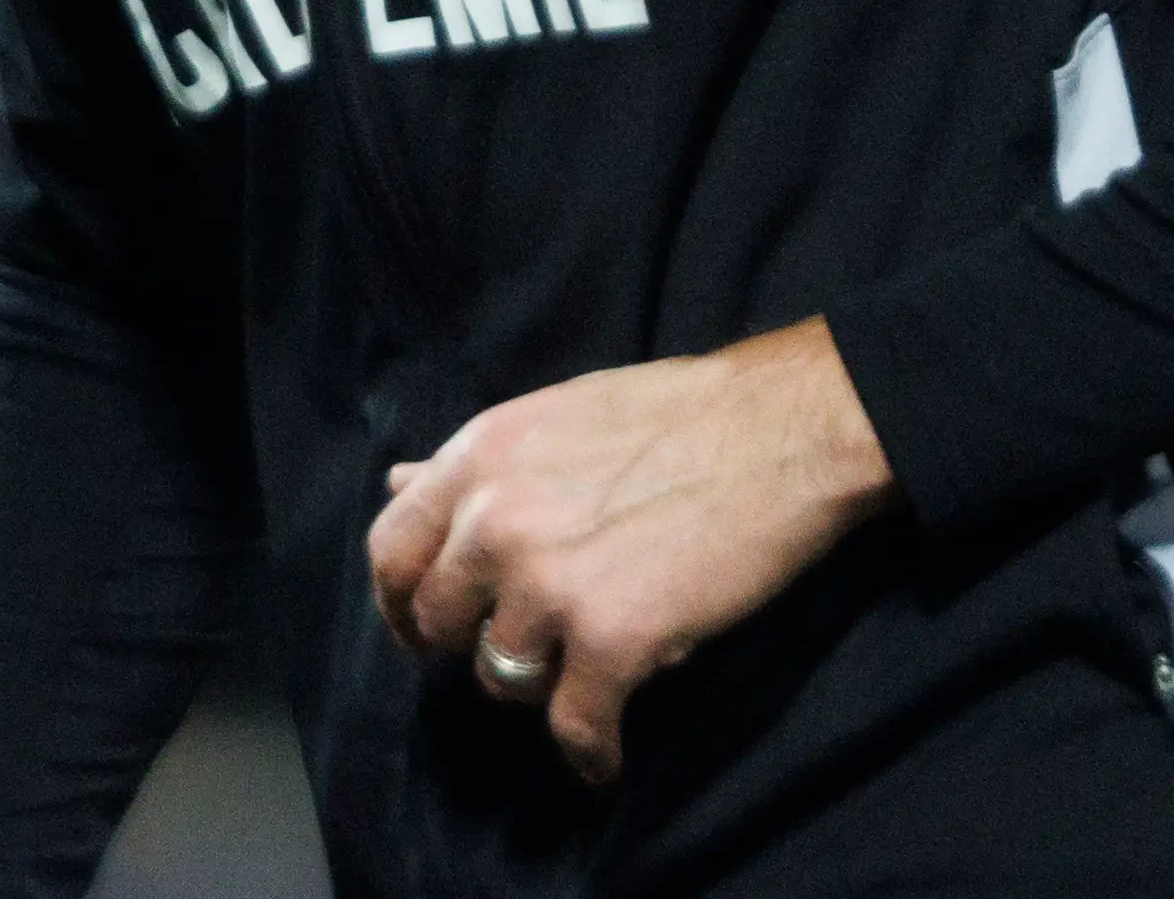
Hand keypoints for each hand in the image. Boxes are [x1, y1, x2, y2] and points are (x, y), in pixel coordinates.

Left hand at [363, 317, 896, 784]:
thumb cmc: (678, 415)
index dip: (401, 601)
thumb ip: (477, 466)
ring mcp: (548, 584)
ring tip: (585, 676)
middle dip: (473, 646)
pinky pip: (575, 727)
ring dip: (541, 687)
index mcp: (479, 458)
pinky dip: (591, 753)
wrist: (782, 431)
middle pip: (441, 622)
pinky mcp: (611, 640)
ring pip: (502, 677)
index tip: (424, 630)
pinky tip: (605, 758)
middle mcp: (494, 520)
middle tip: (519, 653)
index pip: (391, 548)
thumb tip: (400, 481)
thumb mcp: (553, 417)